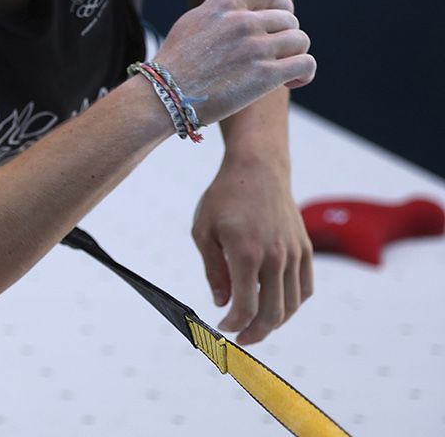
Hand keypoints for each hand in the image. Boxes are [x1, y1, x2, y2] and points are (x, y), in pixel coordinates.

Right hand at [152, 0, 314, 125]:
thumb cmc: (176, 63)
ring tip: (283, 71)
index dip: (283, 5)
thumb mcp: (194, 23)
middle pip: (289, 20)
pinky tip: (291, 82)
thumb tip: (252, 12)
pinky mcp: (265, 75)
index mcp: (224, 3)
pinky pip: (305, 64)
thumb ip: (224, 12)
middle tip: (273, 57)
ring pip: (300, 40)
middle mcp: (242, 21)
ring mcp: (255, 47)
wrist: (163, 95)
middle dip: (285, 38)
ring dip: (295, 55)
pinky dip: (304, 73)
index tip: (279, 22)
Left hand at [192, 165, 314, 343]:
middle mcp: (276, 257)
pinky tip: (276, 307)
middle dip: (256, 333)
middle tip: (241, 339)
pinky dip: (293, 304)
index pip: (245, 306)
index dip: (233, 325)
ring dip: (275, 322)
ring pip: (292, 304)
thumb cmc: (224, 198)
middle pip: (272, 313)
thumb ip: (213, 271)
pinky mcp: (306, 250)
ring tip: (257, 326)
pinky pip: (305, 288)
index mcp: (246, 254)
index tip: (222, 329)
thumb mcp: (203, 232)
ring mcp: (295, 254)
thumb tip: (221, 303)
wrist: (258, 169)